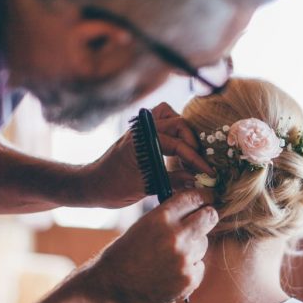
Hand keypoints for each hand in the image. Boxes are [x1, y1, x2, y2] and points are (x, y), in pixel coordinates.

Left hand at [78, 102, 212, 208]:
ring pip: (170, 116)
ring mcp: (141, 128)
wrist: (94, 184)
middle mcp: (142, 129)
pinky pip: (162, 121)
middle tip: (199, 164)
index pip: (178, 143)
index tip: (209, 173)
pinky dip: (174, 131)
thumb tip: (196, 179)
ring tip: (190, 153)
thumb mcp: (147, 187)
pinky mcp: (142, 133)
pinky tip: (179, 149)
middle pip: (178, 123)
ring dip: (183, 132)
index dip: (196, 159)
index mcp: (142, 140)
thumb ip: (173, 180)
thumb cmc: (115, 187)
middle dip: (193, 143)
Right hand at [78, 190, 217, 302]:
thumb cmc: (123, 255)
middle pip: (208, 218)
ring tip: (171, 255)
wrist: (111, 288)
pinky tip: (172, 272)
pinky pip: (199, 266)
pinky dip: (190, 268)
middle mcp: (176, 237)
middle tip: (208, 217)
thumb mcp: (141, 227)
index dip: (203, 197)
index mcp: (160, 218)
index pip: (193, 199)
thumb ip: (166, 219)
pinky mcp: (190, 280)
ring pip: (203, 244)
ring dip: (194, 246)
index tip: (208, 198)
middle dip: (209, 216)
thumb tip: (192, 212)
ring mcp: (185, 260)